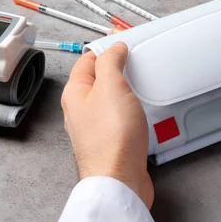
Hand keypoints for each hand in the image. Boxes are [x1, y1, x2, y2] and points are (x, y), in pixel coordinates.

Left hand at [61, 42, 153, 208]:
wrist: (120, 179)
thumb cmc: (112, 137)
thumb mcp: (111, 87)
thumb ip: (110, 62)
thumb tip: (113, 48)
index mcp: (75, 94)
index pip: (88, 60)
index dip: (106, 48)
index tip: (124, 42)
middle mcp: (81, 111)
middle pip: (99, 81)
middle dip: (119, 71)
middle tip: (137, 64)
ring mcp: (96, 129)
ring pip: (112, 102)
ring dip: (128, 94)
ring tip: (144, 88)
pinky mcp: (112, 144)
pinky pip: (123, 121)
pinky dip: (134, 114)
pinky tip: (145, 115)